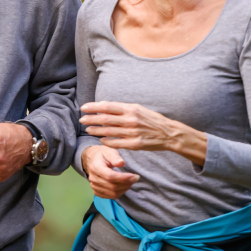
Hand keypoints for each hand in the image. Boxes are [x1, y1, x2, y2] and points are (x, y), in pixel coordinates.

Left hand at [80, 101, 206, 164]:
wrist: (168, 133)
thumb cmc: (152, 120)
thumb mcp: (139, 109)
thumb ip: (123, 108)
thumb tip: (105, 107)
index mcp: (131, 108)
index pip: (108, 106)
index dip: (94, 107)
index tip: (84, 108)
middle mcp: (130, 119)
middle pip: (105, 119)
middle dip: (91, 119)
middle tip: (81, 119)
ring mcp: (132, 132)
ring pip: (108, 131)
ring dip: (96, 130)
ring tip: (88, 129)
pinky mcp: (134, 144)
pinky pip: (116, 143)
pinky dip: (106, 141)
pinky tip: (100, 139)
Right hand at [81, 145, 138, 198]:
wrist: (92, 159)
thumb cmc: (102, 154)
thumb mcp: (109, 151)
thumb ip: (115, 157)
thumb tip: (122, 163)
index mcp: (96, 167)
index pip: (110, 176)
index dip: (124, 178)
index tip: (135, 176)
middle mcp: (93, 178)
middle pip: (112, 186)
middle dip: (126, 183)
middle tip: (135, 178)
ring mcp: (94, 186)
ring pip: (112, 193)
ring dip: (124, 189)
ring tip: (130, 182)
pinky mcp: (96, 191)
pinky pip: (110, 196)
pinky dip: (119, 193)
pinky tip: (124, 186)